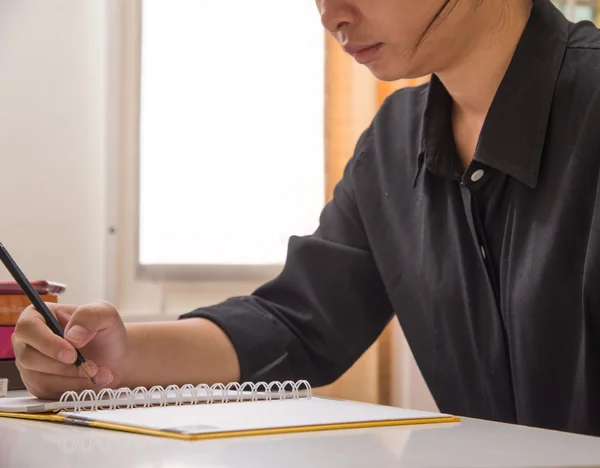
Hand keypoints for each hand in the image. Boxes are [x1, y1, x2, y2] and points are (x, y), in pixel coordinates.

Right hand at [12, 300, 127, 398]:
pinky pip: (48, 393)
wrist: (114, 357)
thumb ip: (90, 316)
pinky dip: (74, 390)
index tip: (72, 354)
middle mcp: (28, 341)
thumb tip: (72, 336)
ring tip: (100, 374)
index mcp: (39, 315)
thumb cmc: (105, 331)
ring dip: (73, 380)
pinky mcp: (38, 385)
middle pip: (29, 357)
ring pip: (40, 379)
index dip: (47, 343)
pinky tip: (94, 383)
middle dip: (63, 367)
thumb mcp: (105, 313)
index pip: (28, 327)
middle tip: (92, 367)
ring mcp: (30, 365)